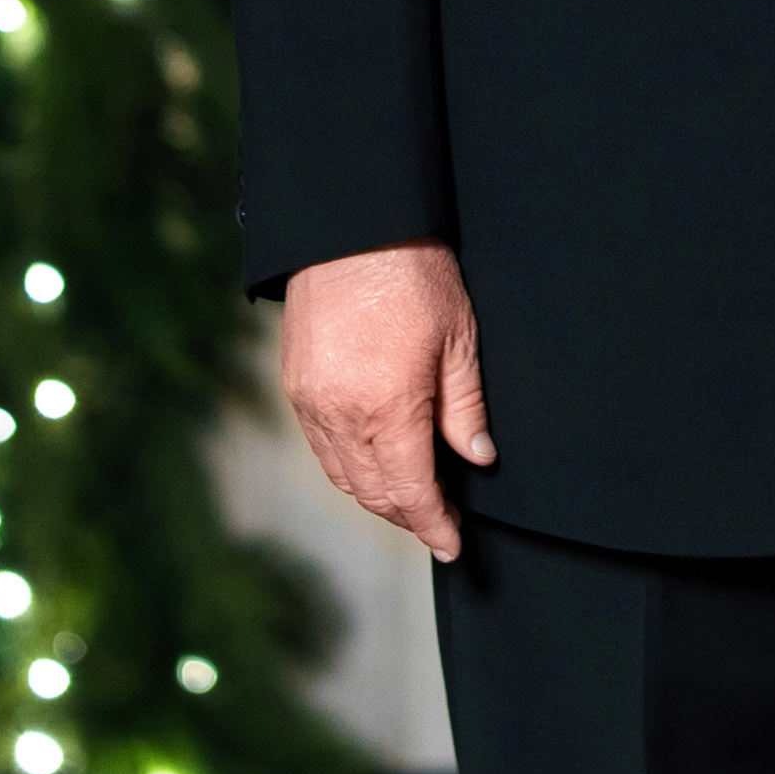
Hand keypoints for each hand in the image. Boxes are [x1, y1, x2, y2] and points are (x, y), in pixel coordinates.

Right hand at [280, 238, 494, 560]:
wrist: (349, 228)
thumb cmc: (413, 274)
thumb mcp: (459, 338)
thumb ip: (466, 407)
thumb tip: (479, 458)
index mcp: (389, 408)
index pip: (412, 492)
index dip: (433, 525)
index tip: (452, 545)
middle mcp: (343, 415)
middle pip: (375, 492)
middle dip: (408, 516)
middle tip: (438, 524)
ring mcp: (312, 404)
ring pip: (344, 476)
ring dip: (378, 495)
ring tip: (411, 498)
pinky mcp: (296, 387)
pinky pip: (322, 448)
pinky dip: (349, 467)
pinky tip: (374, 461)